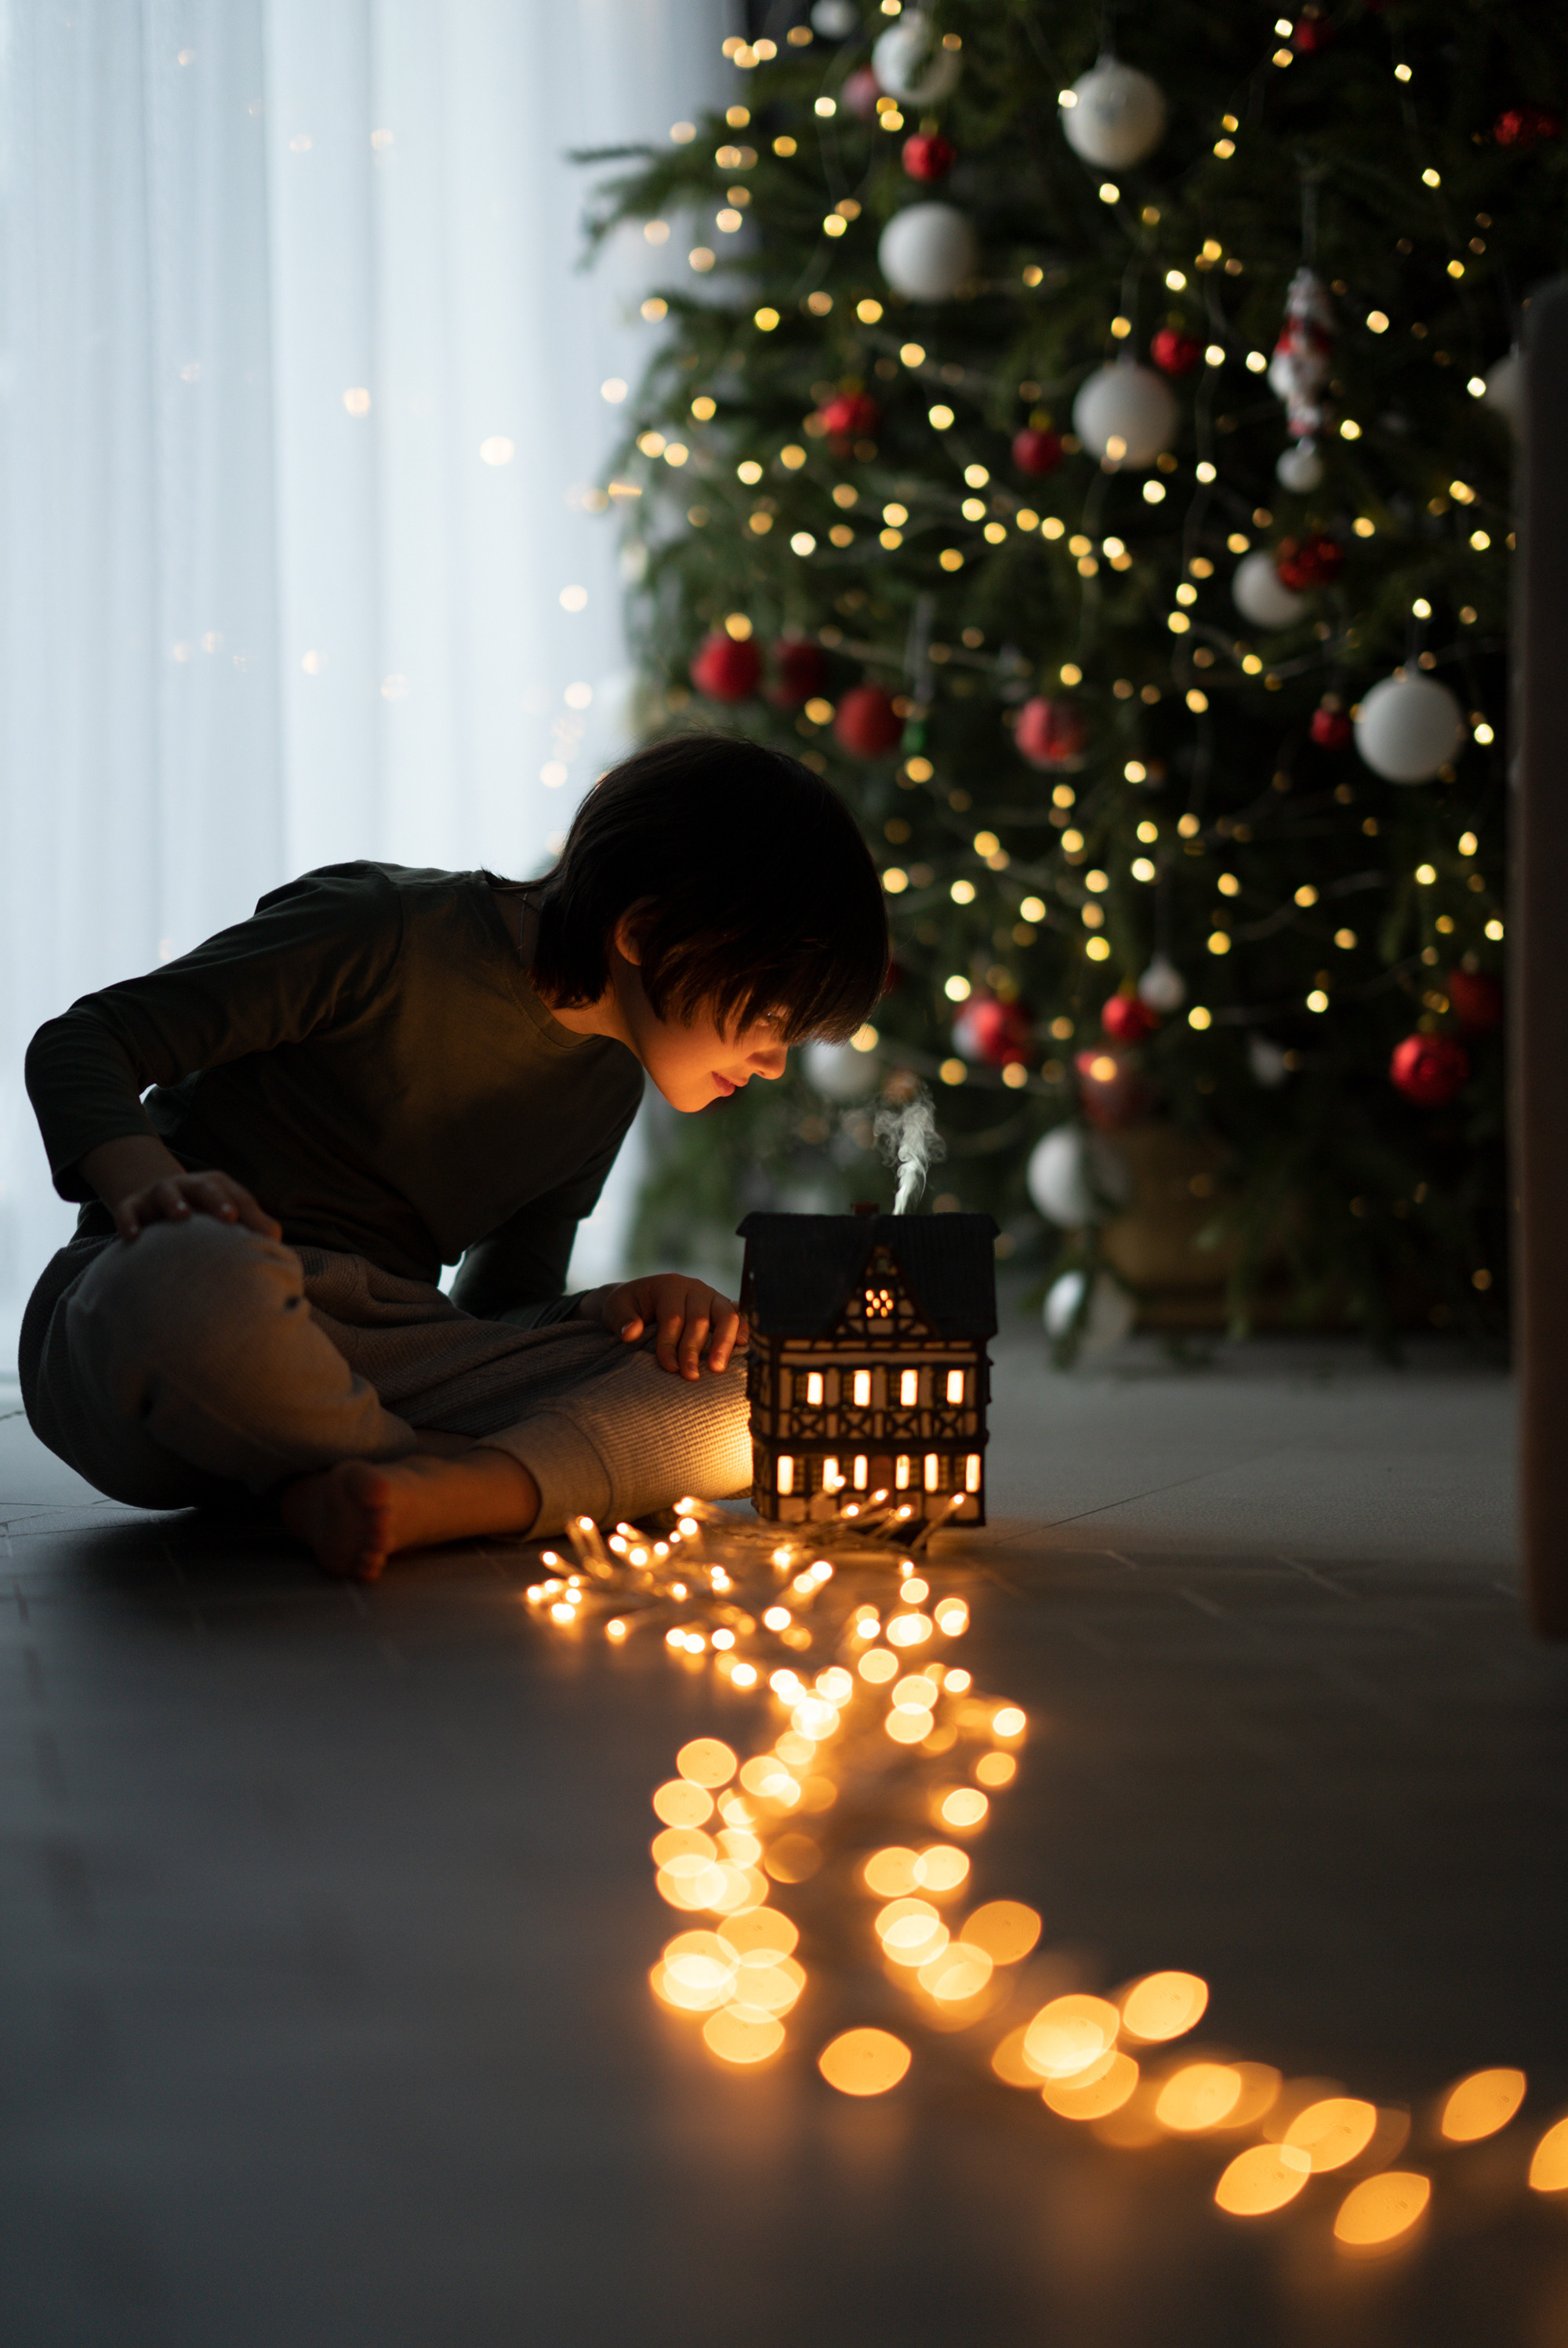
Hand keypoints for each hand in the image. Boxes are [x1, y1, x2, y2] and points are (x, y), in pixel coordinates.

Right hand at [80, 1135, 280, 1243]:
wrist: (152, 1199)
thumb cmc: (199, 1213)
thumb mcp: (224, 1212)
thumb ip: (251, 1224)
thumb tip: (276, 1240)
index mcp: (214, 1187)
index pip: (233, 1194)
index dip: (245, 1207)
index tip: (257, 1227)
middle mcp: (188, 1186)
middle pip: (204, 1187)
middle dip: (217, 1200)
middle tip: (228, 1217)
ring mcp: (159, 1193)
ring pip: (167, 1193)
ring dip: (175, 1203)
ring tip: (181, 1217)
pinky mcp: (132, 1205)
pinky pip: (128, 1211)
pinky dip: (129, 1221)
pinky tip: (133, 1237)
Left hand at [589, 1273, 748, 1379]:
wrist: (641, 1300)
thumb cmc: (629, 1308)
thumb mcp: (615, 1309)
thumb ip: (620, 1319)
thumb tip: (632, 1332)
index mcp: (669, 1286)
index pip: (673, 1317)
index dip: (670, 1344)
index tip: (669, 1368)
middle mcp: (694, 1288)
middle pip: (699, 1319)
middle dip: (694, 1350)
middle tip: (690, 1376)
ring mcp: (712, 1297)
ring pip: (726, 1316)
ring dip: (723, 1343)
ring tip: (718, 1369)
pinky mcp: (722, 1308)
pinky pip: (738, 1316)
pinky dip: (742, 1330)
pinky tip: (742, 1347)